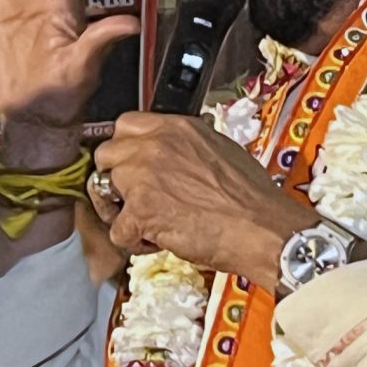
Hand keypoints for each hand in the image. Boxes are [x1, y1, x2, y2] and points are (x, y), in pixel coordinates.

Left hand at [92, 111, 316, 290]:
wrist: (263, 228)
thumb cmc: (252, 197)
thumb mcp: (222, 150)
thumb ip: (190, 146)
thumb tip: (180, 151)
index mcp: (176, 128)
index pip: (125, 124)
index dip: (125, 148)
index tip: (129, 163)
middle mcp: (155, 146)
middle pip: (107, 154)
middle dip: (116, 177)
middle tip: (134, 197)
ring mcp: (143, 177)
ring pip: (103, 190)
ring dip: (121, 210)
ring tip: (149, 223)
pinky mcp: (140, 212)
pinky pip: (116, 230)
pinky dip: (133, 242)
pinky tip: (157, 242)